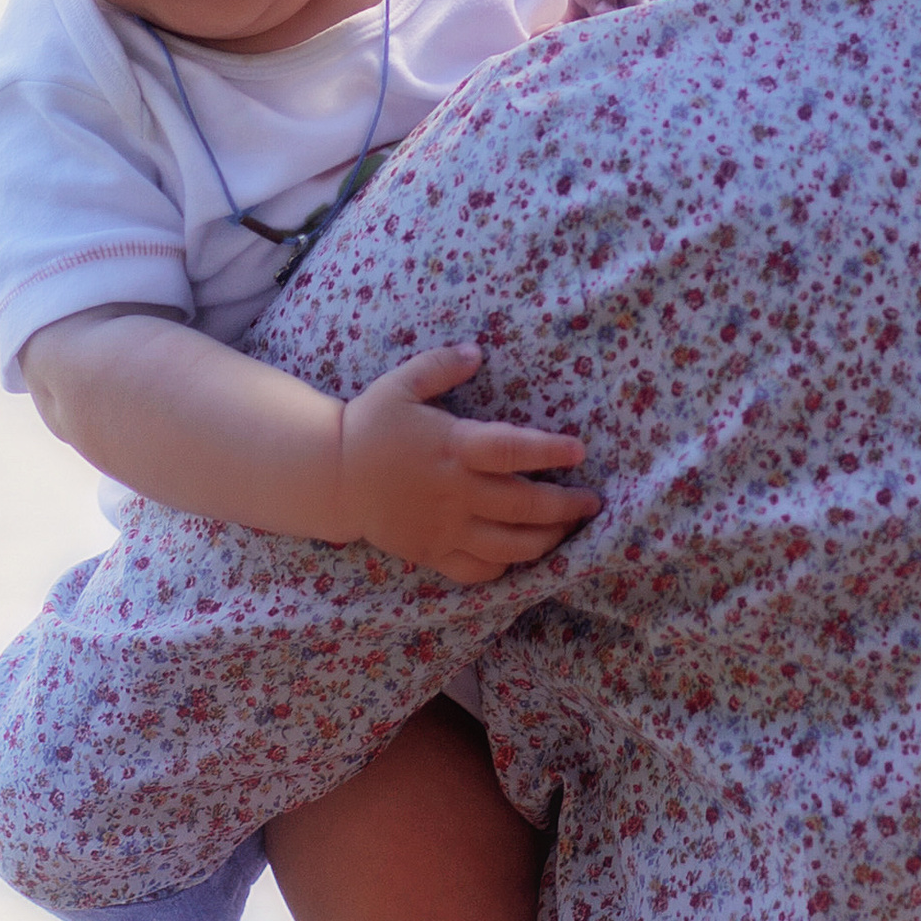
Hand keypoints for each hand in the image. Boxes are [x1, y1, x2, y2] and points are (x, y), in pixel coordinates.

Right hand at [335, 345, 600, 583]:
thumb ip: (440, 365)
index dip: (549, 451)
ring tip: (568, 530)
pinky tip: (521, 554)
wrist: (329, 476)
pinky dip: (503, 566)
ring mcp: (443, 527)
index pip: (510, 450)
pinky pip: (475, 569)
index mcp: (452, 447)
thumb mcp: (401, 384)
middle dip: (564, 506)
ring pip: (506, 544)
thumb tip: (477, 351)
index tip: (579, 451)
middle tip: (591, 502)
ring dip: (545, 540)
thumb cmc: (370, 426)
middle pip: (522, 504)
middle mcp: (454, 491)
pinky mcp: (431, 552)